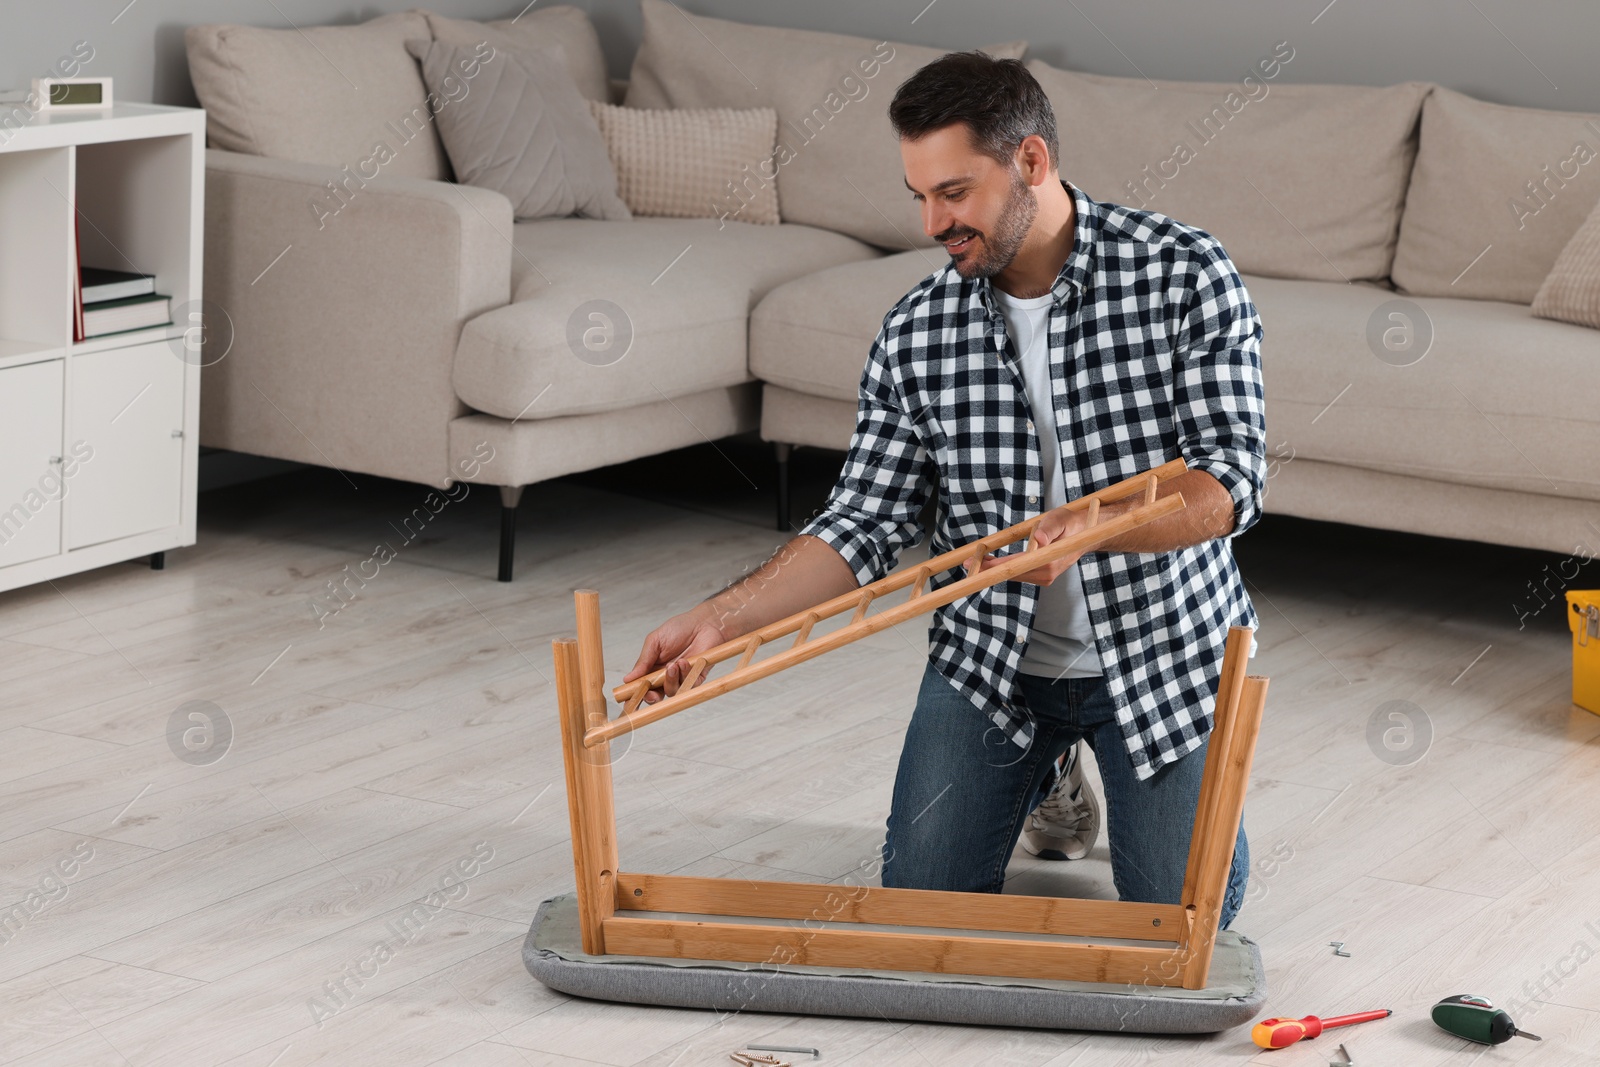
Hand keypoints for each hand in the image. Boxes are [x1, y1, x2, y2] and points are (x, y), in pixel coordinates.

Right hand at [622, 604, 728, 704]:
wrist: (704, 623)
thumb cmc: (679, 629)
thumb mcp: (655, 641)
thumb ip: (643, 660)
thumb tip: (628, 679)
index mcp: (652, 668)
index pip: (641, 686)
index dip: (634, 695)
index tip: (627, 702)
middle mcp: (665, 676)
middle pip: (655, 696)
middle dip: (651, 697)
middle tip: (650, 692)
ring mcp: (681, 678)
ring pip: (671, 692)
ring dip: (670, 681)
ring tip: (673, 665)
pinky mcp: (696, 678)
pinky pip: (688, 686)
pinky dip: (685, 675)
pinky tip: (685, 662)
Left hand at [962, 503, 1106, 585]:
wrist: (1087, 532)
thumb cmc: (1071, 523)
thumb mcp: (1059, 519)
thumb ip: (1048, 529)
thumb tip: (1038, 540)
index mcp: (1049, 562)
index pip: (1015, 566)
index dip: (993, 567)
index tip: (976, 565)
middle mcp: (1046, 574)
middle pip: (1011, 574)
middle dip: (988, 569)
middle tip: (966, 563)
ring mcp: (1044, 576)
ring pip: (1014, 575)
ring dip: (994, 570)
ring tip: (975, 562)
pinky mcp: (1042, 575)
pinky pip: (1019, 573)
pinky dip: (1004, 569)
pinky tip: (992, 564)